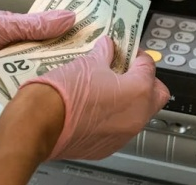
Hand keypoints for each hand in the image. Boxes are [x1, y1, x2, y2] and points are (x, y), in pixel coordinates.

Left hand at [0, 10, 75, 95]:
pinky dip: (25, 89)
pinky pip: (14, 87)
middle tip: (83, 62)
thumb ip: (36, 25)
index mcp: (12, 28)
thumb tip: (67, 17)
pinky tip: (41, 93)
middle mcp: (9, 47)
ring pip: (29, 71)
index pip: (45, 30)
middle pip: (40, 53)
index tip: (86, 37)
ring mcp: (1, 66)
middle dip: (58, 57)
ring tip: (66, 79)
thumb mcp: (4, 25)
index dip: (64, 34)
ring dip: (42, 75)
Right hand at [20, 36, 170, 159]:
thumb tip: (108, 48)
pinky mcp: (108, 147)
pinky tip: (95, 108)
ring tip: (108, 88)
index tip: (128, 52)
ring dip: (130, 101)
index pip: (150, 67)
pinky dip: (113, 118)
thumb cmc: (63, 93)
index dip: (138, 56)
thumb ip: (105, 54)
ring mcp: (123, 135)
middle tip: (127, 71)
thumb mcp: (88, 62)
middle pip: (156, 95)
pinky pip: (120, 130)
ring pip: (139, 114)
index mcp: (138, 91)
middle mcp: (136, 116)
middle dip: (146, 81)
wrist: (39, 122)